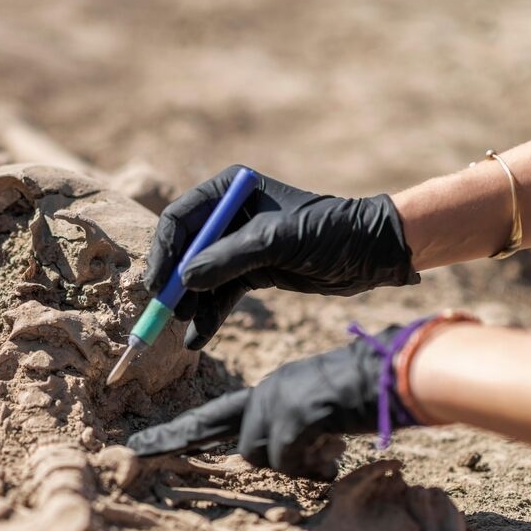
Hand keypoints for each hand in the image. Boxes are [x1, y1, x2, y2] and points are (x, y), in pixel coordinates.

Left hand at [126, 325, 412, 479]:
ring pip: (257, 454)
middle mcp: (266, 392)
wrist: (399, 370)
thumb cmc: (369, 391)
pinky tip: (334, 455)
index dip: (182, 432)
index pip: (215, 414)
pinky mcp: (293, 414)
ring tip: (326, 448)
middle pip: (209, 425)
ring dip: (290, 463)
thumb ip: (294, 433)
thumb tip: (280, 458)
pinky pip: (286, 459)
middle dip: (171, 440)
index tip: (146, 443)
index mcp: (270, 389)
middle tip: (134, 451)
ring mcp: (277, 401)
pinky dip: (311, 467)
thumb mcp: (320, 412)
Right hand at [144, 165, 419, 349]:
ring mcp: (238, 246)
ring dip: (190, 303)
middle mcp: (229, 216)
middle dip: (174, 282)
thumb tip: (185, 281)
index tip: (158, 283)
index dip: (164, 251)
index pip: (180, 219)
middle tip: (164, 311)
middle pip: (184, 250)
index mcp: (230, 191)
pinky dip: (209, 316)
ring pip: (200, 277)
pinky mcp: (251, 271)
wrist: (373, 254)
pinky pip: (220, 295)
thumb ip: (228, 259)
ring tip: (183, 327)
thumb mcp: (276, 241)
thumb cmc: (329, 233)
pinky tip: (197, 339)